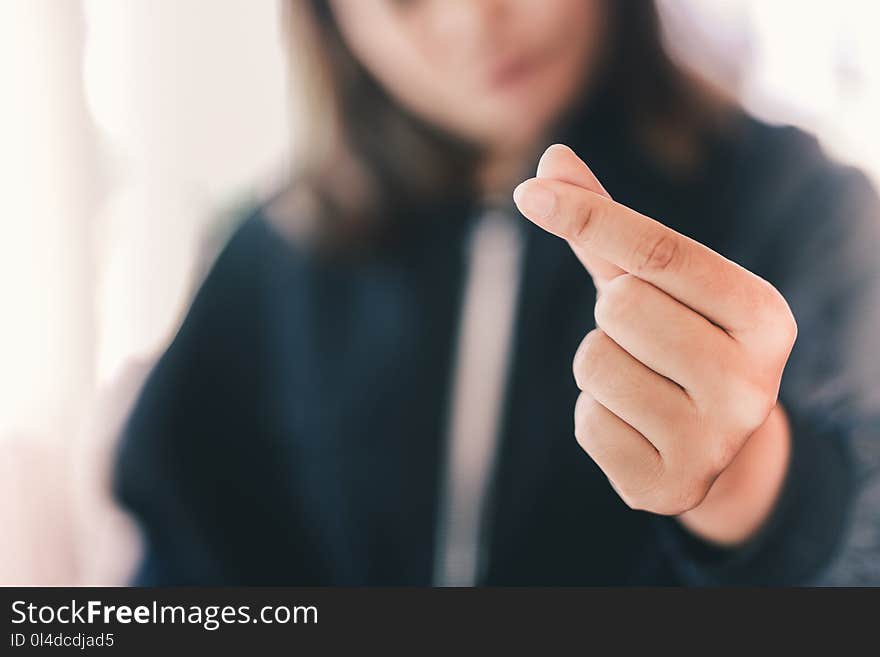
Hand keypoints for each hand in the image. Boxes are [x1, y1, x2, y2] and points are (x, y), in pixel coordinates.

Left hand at [513, 145, 795, 544]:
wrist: (718, 446)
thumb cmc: (681, 341)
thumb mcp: (657, 282)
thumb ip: (607, 225)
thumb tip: (550, 157)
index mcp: (764, 315)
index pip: (663, 251)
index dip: (589, 216)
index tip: (529, 192)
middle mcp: (753, 382)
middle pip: (620, 306)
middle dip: (612, 314)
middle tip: (647, 340)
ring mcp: (715, 442)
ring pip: (594, 362)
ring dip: (599, 365)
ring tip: (643, 383)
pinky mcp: (670, 486)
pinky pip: (587, 420)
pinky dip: (595, 415)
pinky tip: (635, 427)